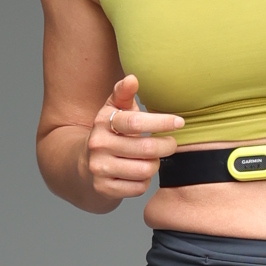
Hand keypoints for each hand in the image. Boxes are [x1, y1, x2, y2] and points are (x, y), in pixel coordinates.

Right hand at [85, 75, 183, 201]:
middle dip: (166, 146)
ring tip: (151, 159)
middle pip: (146, 149)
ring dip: (154, 165)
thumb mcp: (114, 110)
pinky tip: (139, 173)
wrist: (85, 164)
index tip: (180, 122)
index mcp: (103, 122)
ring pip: (145, 170)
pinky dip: (144, 181)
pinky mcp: (104, 188)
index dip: (161, 122)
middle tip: (171, 144)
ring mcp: (99, 168)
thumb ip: (124, 93)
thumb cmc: (111, 133)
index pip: (136, 122)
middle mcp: (98, 145)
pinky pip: (139, 187)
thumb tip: (132, 78)